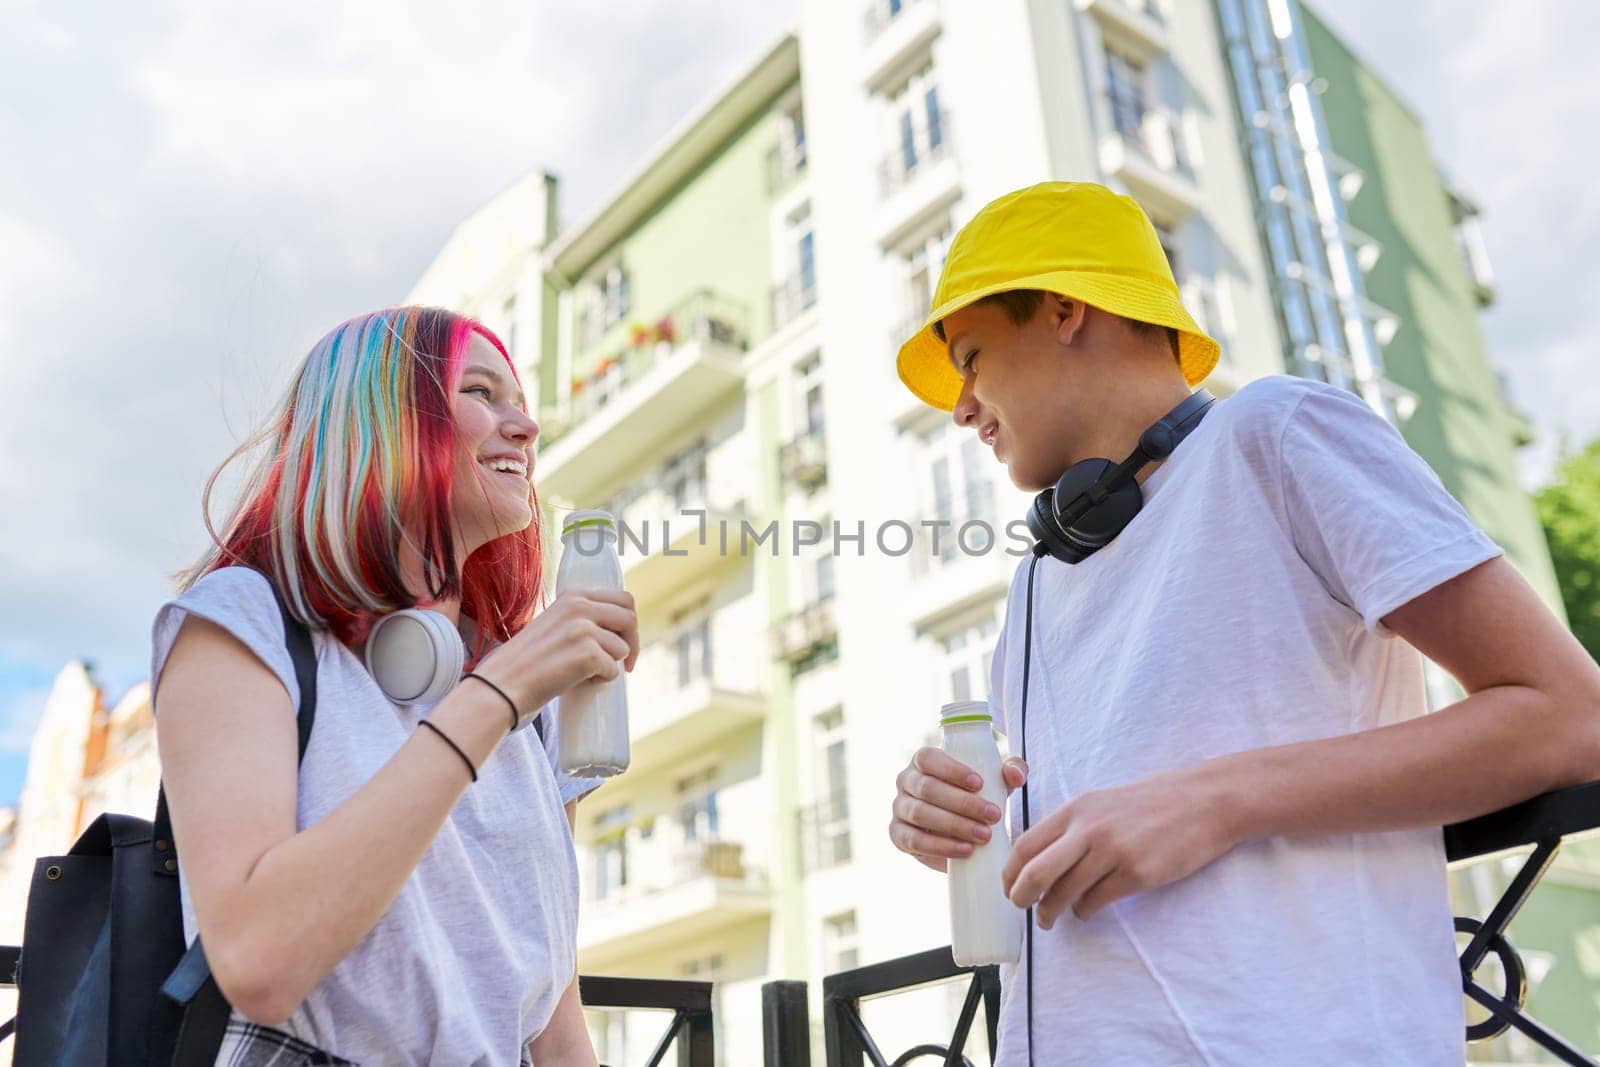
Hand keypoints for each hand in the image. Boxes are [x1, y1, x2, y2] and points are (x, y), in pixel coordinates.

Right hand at [475, 588, 639, 714]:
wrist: (502, 685)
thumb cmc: (527, 662)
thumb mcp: (554, 624)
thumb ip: (581, 619)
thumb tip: (617, 631)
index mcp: (573, 596)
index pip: (623, 599)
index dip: (628, 623)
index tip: (624, 642)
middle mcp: (580, 606)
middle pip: (630, 618)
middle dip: (633, 643)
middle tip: (627, 665)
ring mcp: (584, 629)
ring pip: (622, 648)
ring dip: (610, 665)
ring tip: (583, 674)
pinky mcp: (587, 654)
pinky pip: (613, 670)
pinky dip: (601, 681)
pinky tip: (578, 682)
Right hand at [889, 748, 1028, 872]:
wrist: (963, 829)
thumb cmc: (977, 796)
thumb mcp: (996, 781)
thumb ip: (1011, 771)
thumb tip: (1014, 774)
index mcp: (923, 761)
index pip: (928, 758)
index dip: (952, 770)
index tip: (980, 784)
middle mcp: (906, 781)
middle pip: (927, 788)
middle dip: (963, 803)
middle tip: (992, 815)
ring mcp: (899, 808)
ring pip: (921, 814)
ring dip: (954, 826)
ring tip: (984, 836)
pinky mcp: (898, 835)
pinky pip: (914, 841)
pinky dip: (940, 847)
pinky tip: (965, 850)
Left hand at [1001, 764, 1237, 927]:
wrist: (1203, 802)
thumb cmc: (1149, 804)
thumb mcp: (1101, 803)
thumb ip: (1071, 826)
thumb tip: (1038, 858)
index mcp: (1076, 810)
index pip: (1025, 844)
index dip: (1009, 871)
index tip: (1008, 886)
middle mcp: (1089, 830)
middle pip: (1036, 872)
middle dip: (1021, 896)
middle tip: (1020, 907)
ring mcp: (1113, 852)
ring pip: (1065, 893)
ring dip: (1051, 911)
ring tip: (1050, 918)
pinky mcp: (1137, 874)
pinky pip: (1096, 902)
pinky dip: (1084, 911)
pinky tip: (1085, 910)